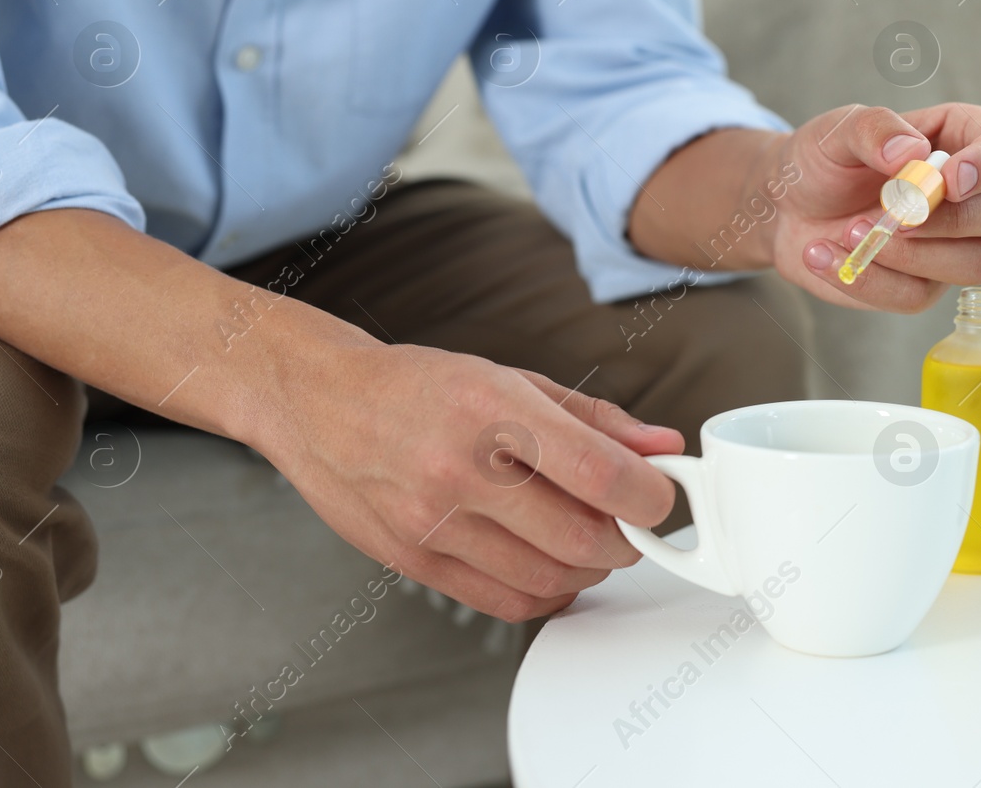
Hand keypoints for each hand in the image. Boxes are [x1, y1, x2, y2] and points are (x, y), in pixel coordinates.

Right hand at [261, 343, 683, 621]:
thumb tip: (661, 447)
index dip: (650, 495)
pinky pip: (507, 602)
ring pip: (549, 579)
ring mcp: (433, 523)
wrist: (319, 404)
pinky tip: (548, 562)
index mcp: (493, 410)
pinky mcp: (416, 562)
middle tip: (629, 521)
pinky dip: (548, 592)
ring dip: (590, 568)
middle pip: (581, 538)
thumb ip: (594, 419)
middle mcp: (460, 469)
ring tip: (587, 537)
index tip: (660, 495)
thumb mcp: (511, 379)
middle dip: (626, 539)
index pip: (599, 473)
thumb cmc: (418, 387)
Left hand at [768, 103, 980, 311]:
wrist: (785, 208)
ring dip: (910, 255)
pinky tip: (826, 255)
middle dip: (958, 220)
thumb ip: (874, 129)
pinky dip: (867, 279)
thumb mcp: (838, 130)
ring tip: (849, 231)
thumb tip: (912, 152)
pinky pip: (917, 296)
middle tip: (897, 217)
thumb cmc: (822, 160)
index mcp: (963, 139)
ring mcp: (954, 244)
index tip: (948, 181)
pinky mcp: (923, 284)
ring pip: (976, 264)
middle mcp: (972, 194)